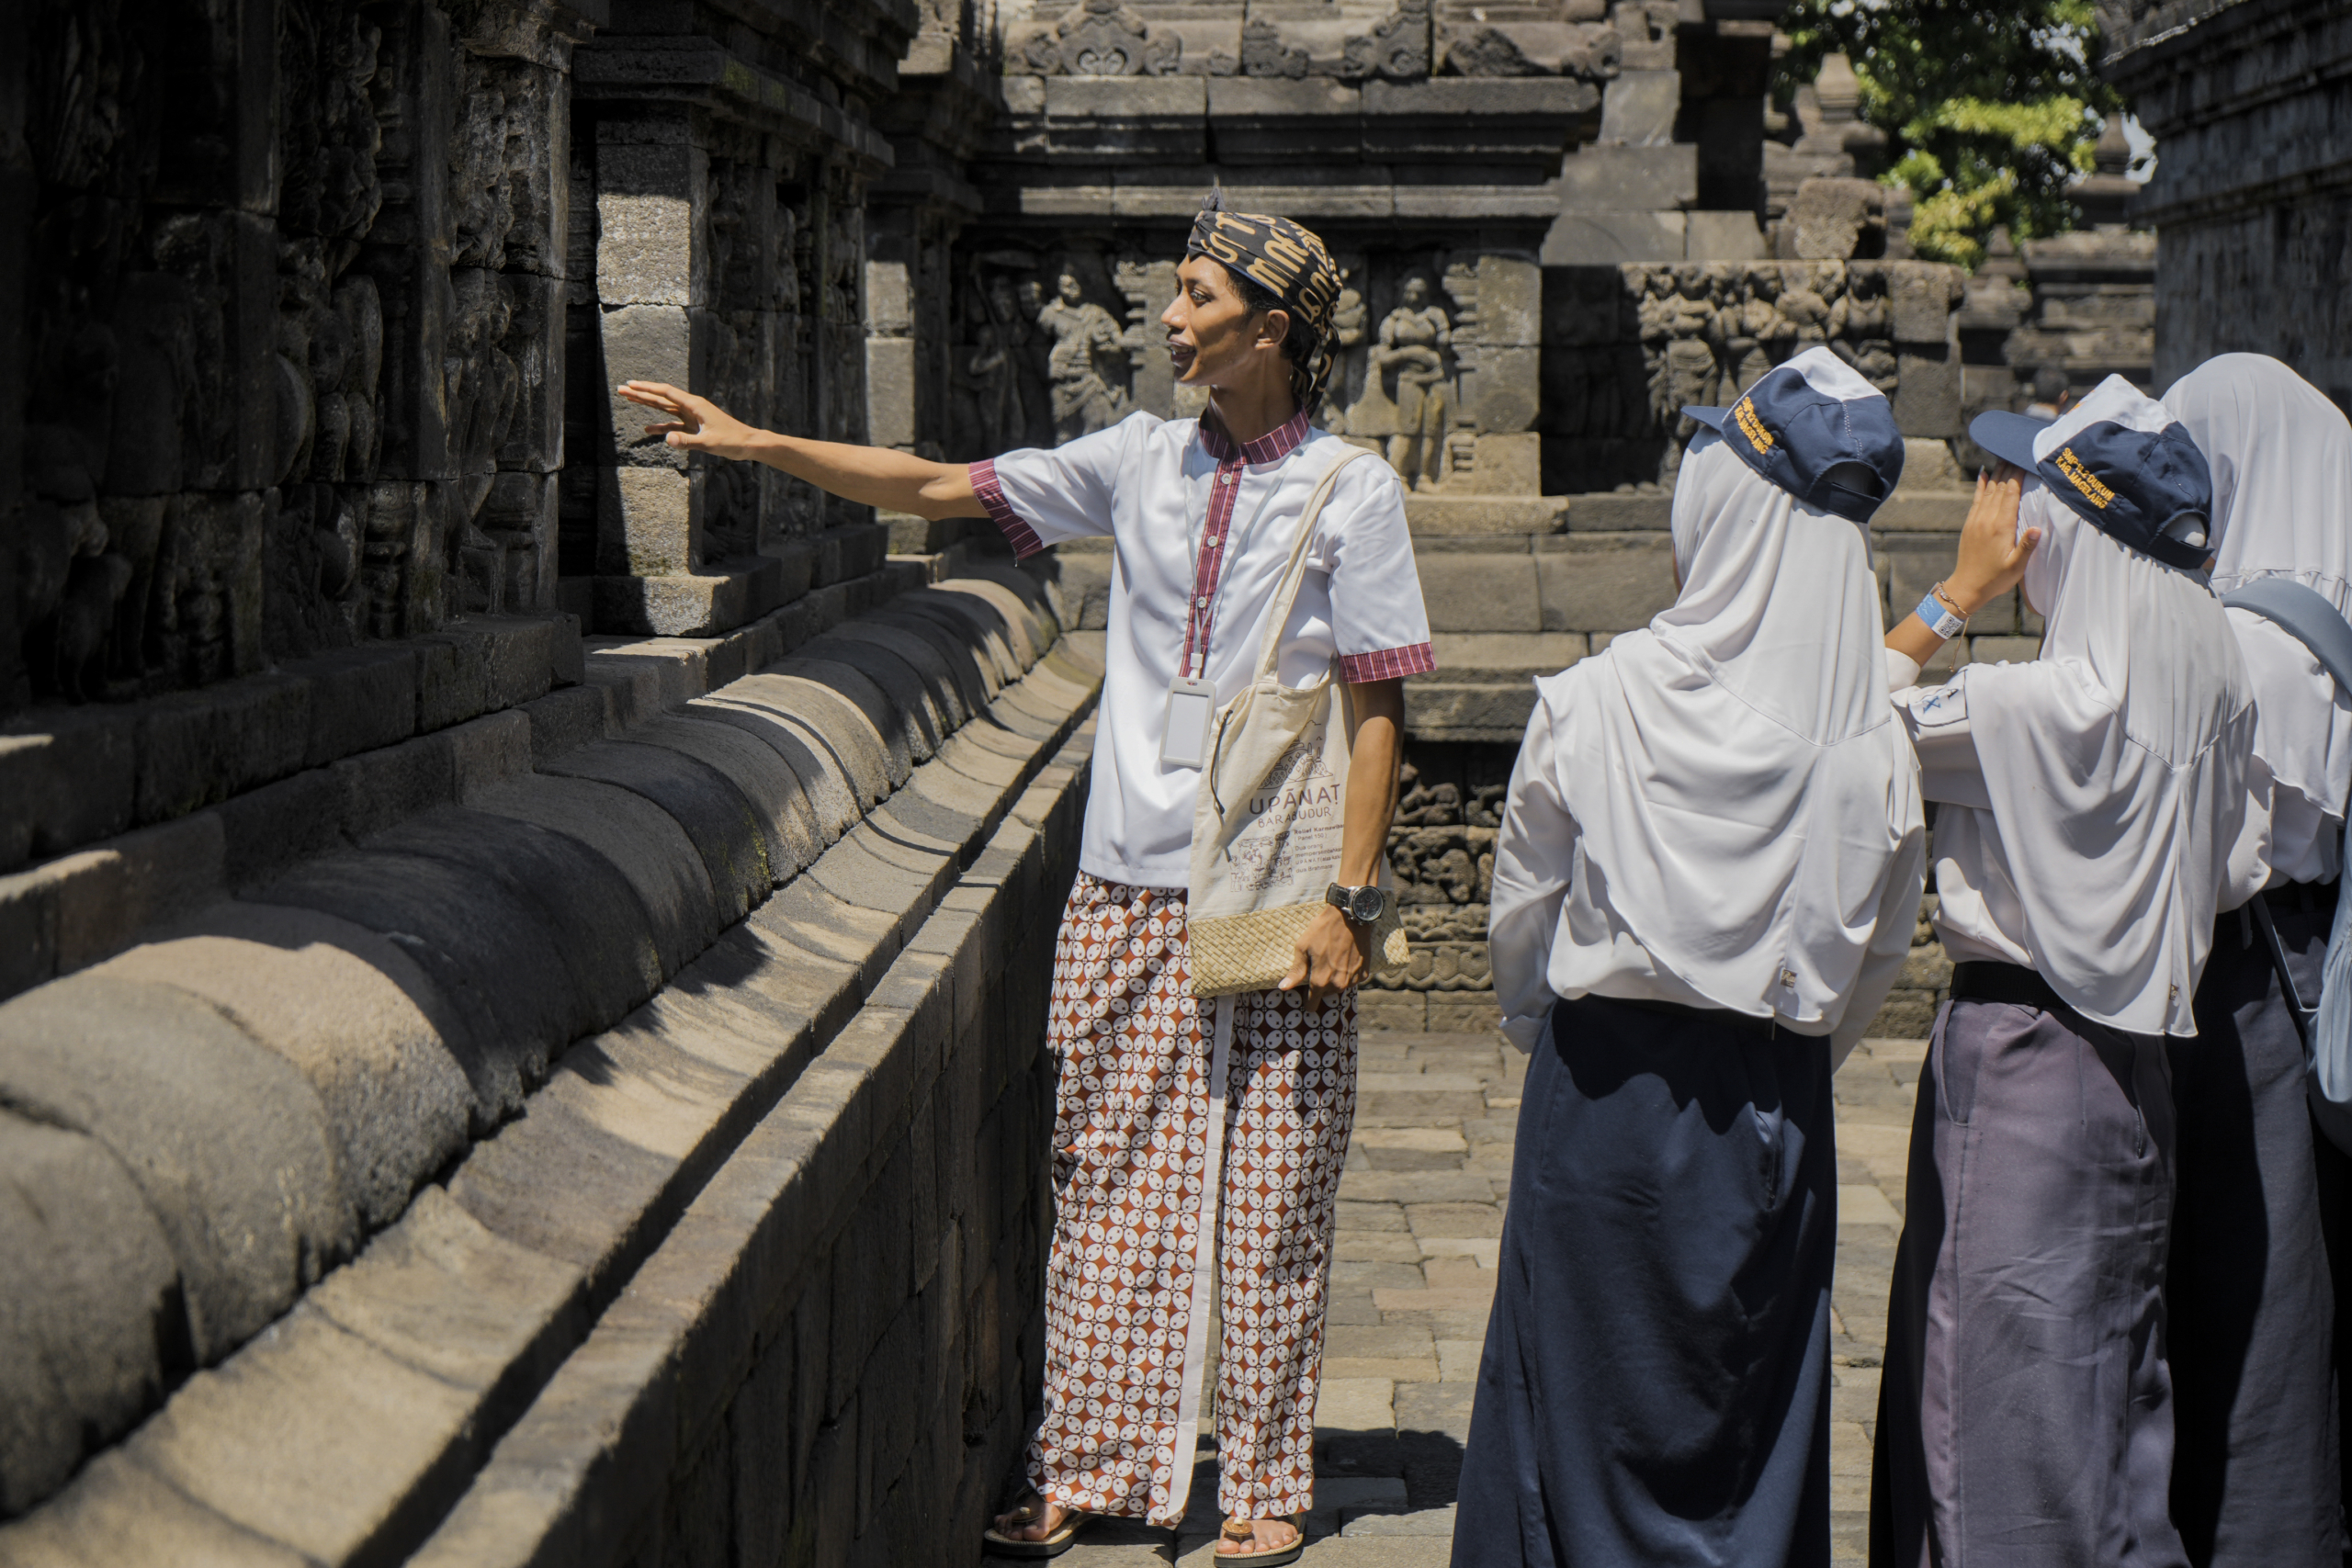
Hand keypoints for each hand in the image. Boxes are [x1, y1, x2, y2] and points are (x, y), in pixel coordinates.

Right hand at [614, 381, 755, 459]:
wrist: (748, 444)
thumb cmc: (732, 441)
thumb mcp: (709, 443)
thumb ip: (687, 442)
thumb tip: (666, 440)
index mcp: (694, 405)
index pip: (666, 393)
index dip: (647, 388)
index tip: (631, 384)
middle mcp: (691, 407)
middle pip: (661, 398)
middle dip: (641, 393)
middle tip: (621, 389)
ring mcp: (692, 416)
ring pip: (665, 409)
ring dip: (648, 405)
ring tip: (629, 400)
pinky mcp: (694, 427)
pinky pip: (673, 424)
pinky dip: (661, 426)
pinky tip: (648, 429)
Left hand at [1281, 906, 1370, 1009]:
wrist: (1351, 917)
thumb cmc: (1323, 930)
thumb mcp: (1303, 947)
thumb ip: (1296, 971)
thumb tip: (1283, 988)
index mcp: (1321, 981)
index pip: (1312, 1003)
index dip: (1307, 1002)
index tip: (1305, 998)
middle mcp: (1338, 984)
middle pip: (1326, 994)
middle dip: (1321, 985)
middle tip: (1319, 967)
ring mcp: (1353, 980)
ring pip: (1340, 987)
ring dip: (1335, 980)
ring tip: (1332, 960)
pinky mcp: (1364, 973)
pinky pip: (1352, 980)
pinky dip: (1347, 974)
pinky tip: (1344, 959)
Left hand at [1944, 467, 2038, 612]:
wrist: (1967, 587)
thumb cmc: (1996, 579)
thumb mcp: (2016, 566)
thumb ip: (2026, 546)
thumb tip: (2037, 528)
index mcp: (2000, 527)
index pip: (2010, 495)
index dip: (2017, 476)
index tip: (2024, 459)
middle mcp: (1987, 520)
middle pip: (1999, 488)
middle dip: (2008, 469)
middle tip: (2015, 450)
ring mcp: (1976, 521)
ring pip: (1988, 491)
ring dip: (1996, 473)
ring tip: (2003, 456)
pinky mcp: (1970, 524)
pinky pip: (1976, 499)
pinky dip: (1981, 485)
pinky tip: (1984, 473)